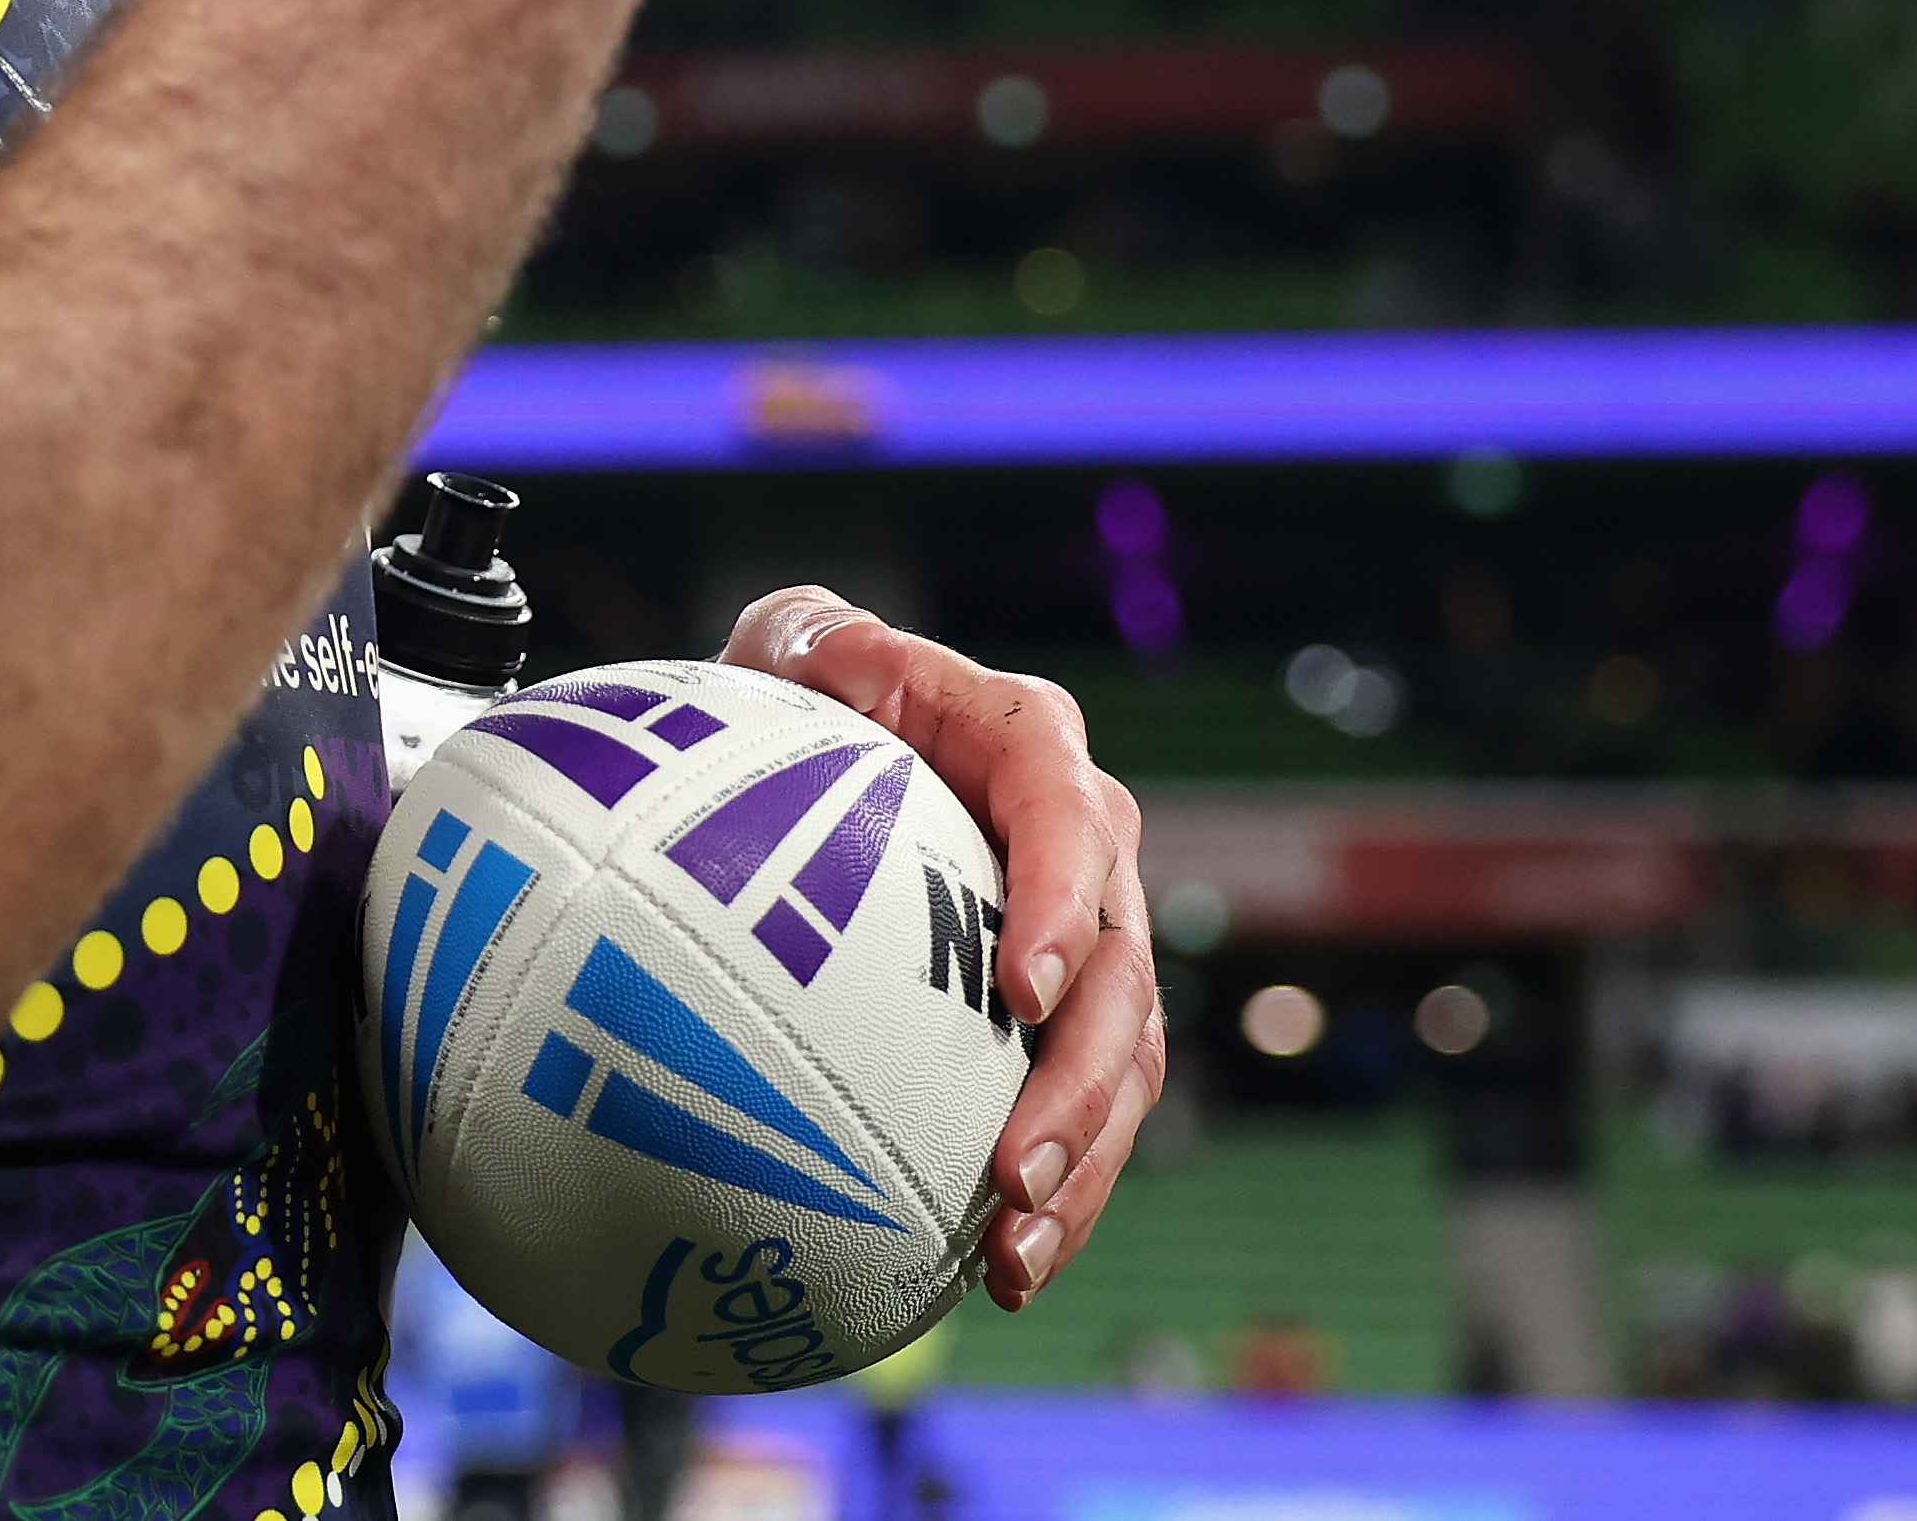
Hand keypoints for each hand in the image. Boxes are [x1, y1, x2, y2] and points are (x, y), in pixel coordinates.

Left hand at [725, 583, 1164, 1310]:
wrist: (819, 746)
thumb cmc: (802, 688)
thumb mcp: (795, 642)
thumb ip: (814, 639)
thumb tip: (833, 654)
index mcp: (1030, 750)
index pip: (1069, 818)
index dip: (1065, 903)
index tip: (1026, 991)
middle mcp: (1085, 851)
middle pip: (1122, 978)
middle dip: (1082, 1089)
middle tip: (1014, 1174)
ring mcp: (1084, 944)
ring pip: (1120, 1071)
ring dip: (1080, 1173)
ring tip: (1011, 1258)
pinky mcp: (1057, 1024)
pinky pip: (1076, 1116)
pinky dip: (1049, 1200)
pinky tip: (990, 1277)